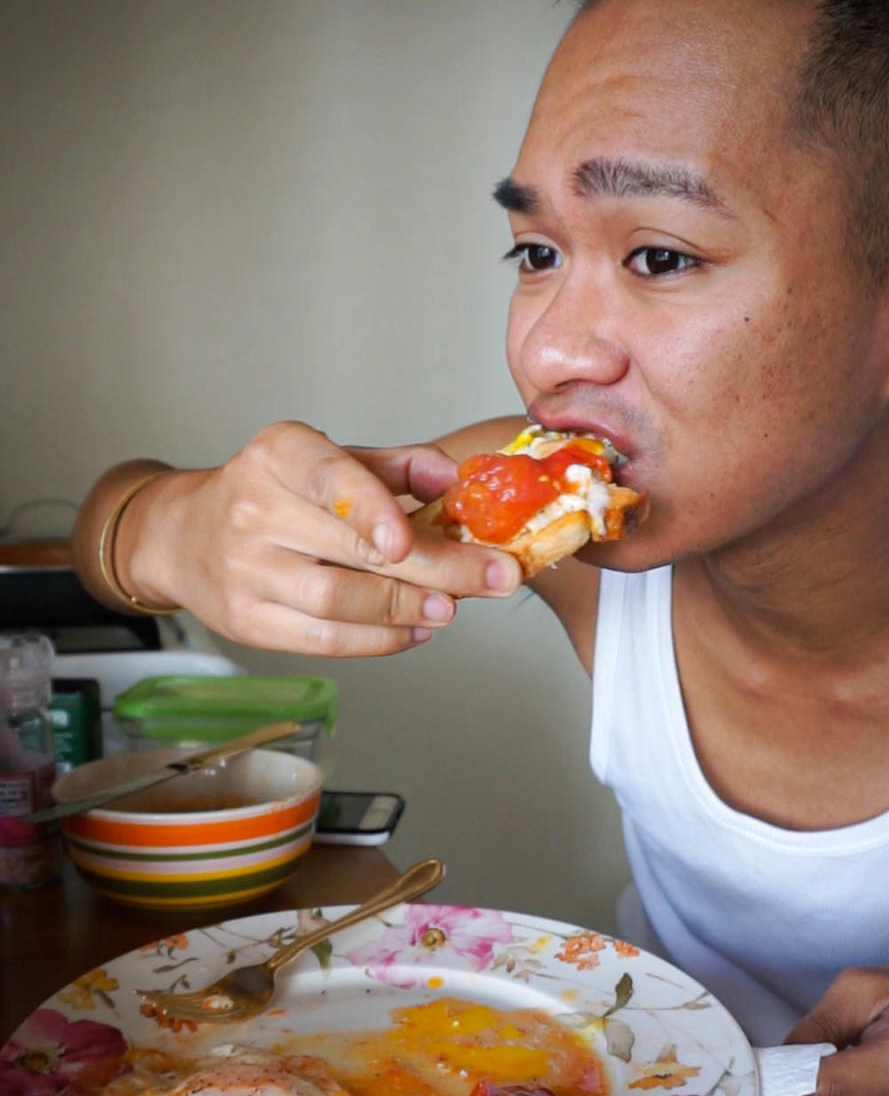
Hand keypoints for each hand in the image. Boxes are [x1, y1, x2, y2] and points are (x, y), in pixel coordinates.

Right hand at [118, 421, 521, 654]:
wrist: (184, 534)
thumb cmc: (275, 493)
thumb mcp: (329, 460)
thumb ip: (396, 466)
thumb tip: (454, 478)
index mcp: (279, 455)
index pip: (330, 479)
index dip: (372, 508)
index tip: (410, 536)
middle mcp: (254, 510)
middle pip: (354, 551)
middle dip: (438, 568)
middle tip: (497, 576)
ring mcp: (245, 571)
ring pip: (340, 603)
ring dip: (408, 609)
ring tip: (453, 607)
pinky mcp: (246, 621)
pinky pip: (323, 640)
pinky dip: (379, 640)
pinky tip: (416, 630)